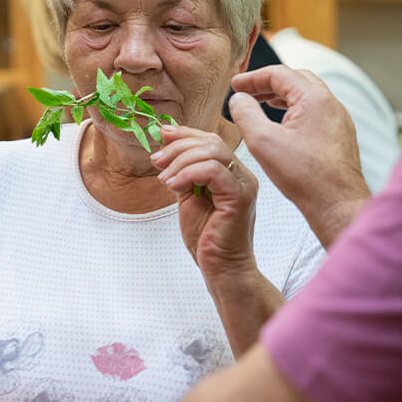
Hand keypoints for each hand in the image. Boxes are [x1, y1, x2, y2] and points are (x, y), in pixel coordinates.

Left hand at [151, 125, 258, 278]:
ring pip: (212, 151)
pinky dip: (188, 173)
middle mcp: (242, 175)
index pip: (211, 140)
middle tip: (157, 161)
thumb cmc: (207, 237)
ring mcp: (243, 184)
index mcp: (231, 173)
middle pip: (211, 141)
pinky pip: (213, 170)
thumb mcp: (189, 197)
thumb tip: (166, 148)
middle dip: (178, 146)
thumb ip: (183, 173)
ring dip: (180, 161)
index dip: (185, 134)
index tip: (162, 135)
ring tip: (165, 180)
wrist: (221, 268)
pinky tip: (174, 187)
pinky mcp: (239, 197)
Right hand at [229, 65, 369, 247]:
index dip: (252, 77)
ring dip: (283, 96)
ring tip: (262, 104)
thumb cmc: (305, 176)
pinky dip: (296, 111)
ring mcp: (339, 120)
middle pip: (296, 79)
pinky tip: (284, 126)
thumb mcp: (263, 142)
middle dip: (269, 83)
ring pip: (308, 96)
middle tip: (248, 92)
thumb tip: (238, 99)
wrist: (337, 204)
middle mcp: (331, 104)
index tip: (235, 85)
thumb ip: (246, 114)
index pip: (279, 74)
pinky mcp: (340, 136)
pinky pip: (316, 113)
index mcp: (314, 98)